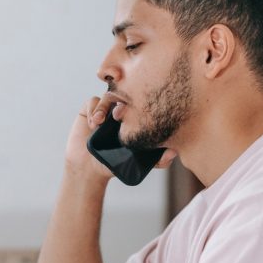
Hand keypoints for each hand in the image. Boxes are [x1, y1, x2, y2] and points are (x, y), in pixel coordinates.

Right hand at [63, 95, 177, 183]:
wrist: (89, 167)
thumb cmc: (114, 163)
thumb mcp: (137, 163)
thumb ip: (156, 160)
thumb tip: (173, 153)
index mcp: (134, 117)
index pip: (140, 103)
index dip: (140, 103)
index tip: (136, 116)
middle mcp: (121, 109)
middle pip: (124, 94)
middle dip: (121, 100)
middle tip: (118, 115)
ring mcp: (105, 108)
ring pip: (108, 96)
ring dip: (103, 106)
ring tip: (99, 123)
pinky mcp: (89, 109)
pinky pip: (92, 101)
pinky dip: (93, 110)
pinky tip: (93, 124)